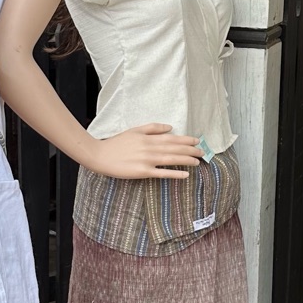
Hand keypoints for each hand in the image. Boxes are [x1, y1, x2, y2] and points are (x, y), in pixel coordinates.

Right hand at [87, 123, 201, 180]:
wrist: (100, 155)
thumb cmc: (116, 143)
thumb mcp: (134, 130)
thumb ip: (152, 128)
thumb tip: (170, 127)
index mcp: (148, 137)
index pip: (172, 138)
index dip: (186, 139)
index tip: (197, 141)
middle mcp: (150, 148)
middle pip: (175, 148)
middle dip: (190, 150)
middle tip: (203, 152)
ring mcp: (147, 160)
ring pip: (171, 159)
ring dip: (186, 160)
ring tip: (198, 162)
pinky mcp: (142, 172)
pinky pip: (162, 173)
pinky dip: (174, 173)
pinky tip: (185, 174)